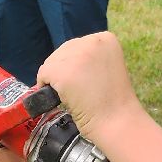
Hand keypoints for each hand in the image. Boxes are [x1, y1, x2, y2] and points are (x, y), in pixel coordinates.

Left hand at [37, 31, 144, 145]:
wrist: (118, 123)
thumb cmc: (113, 101)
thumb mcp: (106, 66)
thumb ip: (88, 58)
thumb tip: (62, 60)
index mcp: (106, 38)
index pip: (76, 46)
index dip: (75, 65)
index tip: (86, 81)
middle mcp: (92, 42)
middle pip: (61, 52)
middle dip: (64, 72)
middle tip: (79, 91)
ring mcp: (77, 56)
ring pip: (50, 64)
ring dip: (55, 80)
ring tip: (74, 95)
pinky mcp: (63, 72)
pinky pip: (43, 75)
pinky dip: (46, 88)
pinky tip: (62, 98)